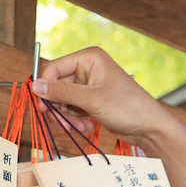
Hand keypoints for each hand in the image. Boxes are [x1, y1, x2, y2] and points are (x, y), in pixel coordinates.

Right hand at [33, 48, 185, 186]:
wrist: (150, 128)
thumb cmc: (128, 108)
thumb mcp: (92, 100)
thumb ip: (62, 92)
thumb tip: (35, 86)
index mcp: (89, 58)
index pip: (54, 68)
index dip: (45, 87)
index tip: (42, 106)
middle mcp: (89, 68)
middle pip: (57, 86)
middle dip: (58, 107)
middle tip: (62, 123)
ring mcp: (91, 85)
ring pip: (64, 100)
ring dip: (67, 116)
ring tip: (78, 127)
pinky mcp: (93, 101)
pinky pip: (73, 109)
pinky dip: (76, 120)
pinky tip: (86, 127)